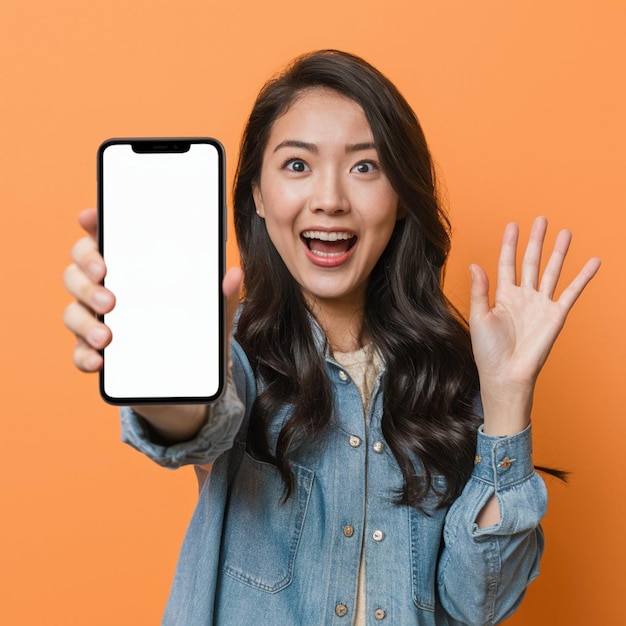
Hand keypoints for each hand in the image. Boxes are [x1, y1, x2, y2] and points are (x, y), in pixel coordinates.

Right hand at [63, 208, 242, 439]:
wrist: (187, 378)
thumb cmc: (191, 329)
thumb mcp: (210, 312)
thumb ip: (219, 294)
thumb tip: (234, 274)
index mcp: (131, 269)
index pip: (104, 239)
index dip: (92, 224)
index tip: (90, 217)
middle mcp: (106, 290)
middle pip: (78, 270)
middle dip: (86, 274)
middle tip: (106, 283)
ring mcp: (97, 321)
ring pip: (73, 311)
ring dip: (85, 319)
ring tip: (106, 334)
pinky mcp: (95, 353)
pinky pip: (79, 353)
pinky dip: (84, 356)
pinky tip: (99, 361)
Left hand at [469, 216, 600, 434]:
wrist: (506, 374)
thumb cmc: (488, 351)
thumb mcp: (479, 317)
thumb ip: (480, 290)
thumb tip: (475, 265)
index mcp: (503, 296)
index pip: (507, 263)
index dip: (509, 244)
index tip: (513, 225)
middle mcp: (523, 297)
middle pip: (531, 261)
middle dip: (536, 241)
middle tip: (541, 220)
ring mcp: (541, 305)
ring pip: (552, 271)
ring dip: (559, 252)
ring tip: (566, 232)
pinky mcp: (556, 315)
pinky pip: (572, 292)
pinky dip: (583, 277)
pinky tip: (593, 262)